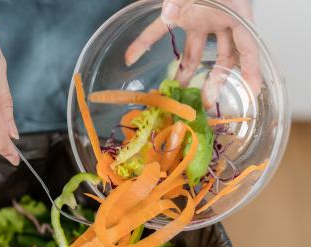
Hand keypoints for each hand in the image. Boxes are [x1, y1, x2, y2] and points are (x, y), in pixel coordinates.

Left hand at [125, 0, 260, 106]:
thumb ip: (185, 0)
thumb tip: (170, 14)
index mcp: (234, 11)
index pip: (247, 46)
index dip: (251, 69)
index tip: (253, 89)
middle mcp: (217, 19)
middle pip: (223, 55)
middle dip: (216, 78)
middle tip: (209, 99)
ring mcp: (198, 18)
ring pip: (194, 51)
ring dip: (184, 70)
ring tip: (176, 87)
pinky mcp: (177, 14)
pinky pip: (159, 32)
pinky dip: (143, 42)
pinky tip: (130, 56)